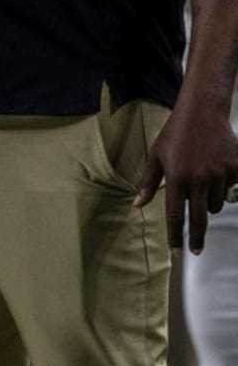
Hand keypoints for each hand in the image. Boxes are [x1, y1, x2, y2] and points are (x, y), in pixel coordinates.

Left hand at [134, 98, 237, 253]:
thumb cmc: (175, 133)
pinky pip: (232, 189)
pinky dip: (225, 185)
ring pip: (217, 204)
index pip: (175, 214)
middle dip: (196, 236)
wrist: (202, 112)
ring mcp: (220, 174)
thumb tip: (138, 205)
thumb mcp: (156, 155)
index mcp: (176, 176)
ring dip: (209, 201)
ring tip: (202, 178)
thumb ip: (149, 183)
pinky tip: (216, 167)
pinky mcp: (236, 168)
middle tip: (195, 250)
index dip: (175, 235)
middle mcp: (199, 178)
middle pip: (199, 217)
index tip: (177, 253)